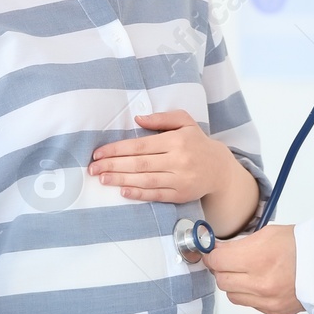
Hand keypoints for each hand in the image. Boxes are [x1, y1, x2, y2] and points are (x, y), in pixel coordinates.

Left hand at [89, 110, 237, 204]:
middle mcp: (178, 159)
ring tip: (103, 179)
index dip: (117, 150)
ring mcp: (180, 179)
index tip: (98, 153)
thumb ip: (161, 118)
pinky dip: (139, 194)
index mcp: (176, 140)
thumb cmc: (197, 142)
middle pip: (139, 164)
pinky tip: (123, 191)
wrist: (219, 168)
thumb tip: (137, 118)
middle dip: (113, 165)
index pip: (140, 145)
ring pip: (145, 180)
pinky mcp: (181, 194)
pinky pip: (156, 194)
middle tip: (93, 168)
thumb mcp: (184, 121)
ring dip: (121, 179)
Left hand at [201, 224, 301, 313]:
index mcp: (259, 258)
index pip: (217, 261)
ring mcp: (268, 300)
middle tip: (227, 260)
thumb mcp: (268, 233)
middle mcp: (261, 283)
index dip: (212, 254)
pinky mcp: (274, 311)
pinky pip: (250, 304)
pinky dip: (250, 294)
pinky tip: (261, 282)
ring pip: (232, 295)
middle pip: (221, 280)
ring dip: (234, 283)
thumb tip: (220, 250)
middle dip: (220, 269)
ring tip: (246, 272)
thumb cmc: (304, 246)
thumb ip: (241, 244)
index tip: (213, 251)